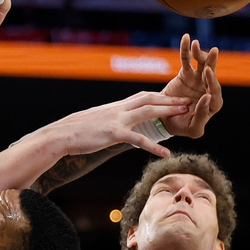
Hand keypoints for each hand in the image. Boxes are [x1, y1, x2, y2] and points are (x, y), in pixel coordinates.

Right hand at [44, 92, 190, 156]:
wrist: (61, 135)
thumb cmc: (75, 131)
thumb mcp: (95, 121)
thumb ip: (108, 121)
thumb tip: (114, 125)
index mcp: (115, 107)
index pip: (142, 96)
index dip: (160, 96)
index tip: (174, 97)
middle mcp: (118, 109)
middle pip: (149, 99)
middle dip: (170, 99)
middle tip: (188, 101)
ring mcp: (117, 119)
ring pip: (148, 111)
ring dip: (168, 111)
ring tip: (184, 113)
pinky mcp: (113, 133)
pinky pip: (138, 139)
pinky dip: (153, 146)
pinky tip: (166, 153)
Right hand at [159, 33, 222, 138]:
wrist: (165, 120)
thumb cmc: (182, 127)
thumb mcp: (193, 129)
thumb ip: (201, 115)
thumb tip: (206, 97)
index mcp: (213, 104)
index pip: (215, 93)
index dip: (212, 83)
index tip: (206, 76)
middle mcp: (207, 89)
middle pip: (211, 75)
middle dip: (211, 64)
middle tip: (212, 53)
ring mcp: (197, 80)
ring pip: (201, 64)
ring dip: (200, 53)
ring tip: (196, 44)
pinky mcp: (186, 74)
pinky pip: (186, 60)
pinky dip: (186, 49)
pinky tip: (186, 38)